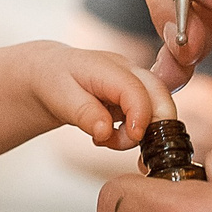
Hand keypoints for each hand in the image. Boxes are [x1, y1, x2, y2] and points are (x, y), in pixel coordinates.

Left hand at [24, 42, 175, 150]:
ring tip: (106, 139)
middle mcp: (129, 71)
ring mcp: (135, 83)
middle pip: (161, 96)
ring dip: (140, 134)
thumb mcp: (60, 99)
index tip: (134, 137)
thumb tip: (106, 131)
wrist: (51, 74)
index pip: (136, 89)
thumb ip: (85, 115)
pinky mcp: (136, 96)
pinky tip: (110, 135)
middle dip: (155, 127)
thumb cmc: (54, 81)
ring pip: (158, 110)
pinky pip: (148, 117)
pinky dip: (135, 133)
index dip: (141, 116)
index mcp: (108, 67)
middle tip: (127, 144)